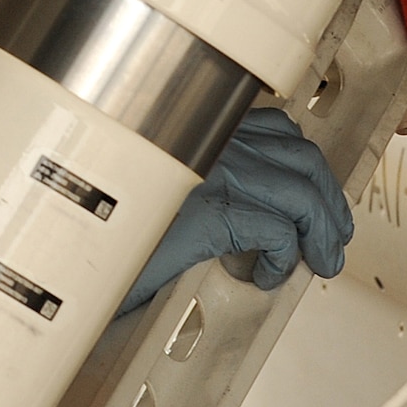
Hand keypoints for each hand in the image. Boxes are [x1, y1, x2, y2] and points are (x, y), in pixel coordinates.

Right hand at [118, 107, 353, 314]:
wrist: (75, 264)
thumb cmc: (120, 237)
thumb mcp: (176, 200)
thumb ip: (219, 191)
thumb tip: (277, 217)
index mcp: (201, 129)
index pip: (278, 128)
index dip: (311, 169)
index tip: (322, 201)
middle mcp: (208, 141)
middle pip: (303, 158)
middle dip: (329, 203)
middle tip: (331, 242)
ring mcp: (210, 173)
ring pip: (300, 195)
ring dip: (319, 235)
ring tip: (315, 264)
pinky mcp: (209, 213)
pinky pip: (277, 232)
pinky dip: (285, 259)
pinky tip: (267, 278)